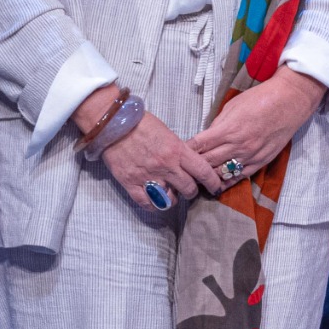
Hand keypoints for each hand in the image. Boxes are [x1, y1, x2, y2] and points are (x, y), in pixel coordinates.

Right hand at [97, 106, 221, 209]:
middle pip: (188, 189)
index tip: (215, 187)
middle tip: (188, 189)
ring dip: (172, 199)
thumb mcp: (167, 133)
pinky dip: (153, 205)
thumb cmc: (141, 124)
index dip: (212, 182)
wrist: (113, 123)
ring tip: (170, 194)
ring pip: (169, 200)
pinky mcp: (130, 183)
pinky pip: (147, 203)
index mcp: (177, 150)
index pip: (203, 171)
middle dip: (191, 192)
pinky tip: (154, 200)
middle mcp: (165, 166)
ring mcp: (148, 176)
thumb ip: (178, 150)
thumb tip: (187, 164)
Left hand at [189, 67, 325, 186]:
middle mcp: (238, 145)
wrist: (289, 101)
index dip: (185, 152)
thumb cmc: (260, 99)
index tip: (176, 154)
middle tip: (181, 171)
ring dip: (207, 178)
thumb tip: (206, 138)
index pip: (199, 146)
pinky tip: (217, 185)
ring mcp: (250, 155)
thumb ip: (218, 124)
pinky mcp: (261, 161)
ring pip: (222, 173)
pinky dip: (226, 182)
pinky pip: (240, 177)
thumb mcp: (233, 106)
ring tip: (196, 181)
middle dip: (192, 167)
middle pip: (207, 162)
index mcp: (228, 129)